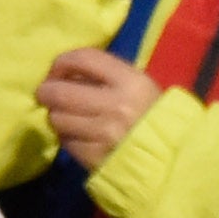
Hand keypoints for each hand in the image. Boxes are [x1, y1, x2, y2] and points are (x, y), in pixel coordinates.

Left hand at [36, 45, 154, 168]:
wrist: (172, 158)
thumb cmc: (153, 116)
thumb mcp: (138, 87)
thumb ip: (105, 76)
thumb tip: (65, 74)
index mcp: (130, 82)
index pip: (83, 59)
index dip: (61, 62)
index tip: (57, 71)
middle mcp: (116, 106)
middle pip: (60, 93)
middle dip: (46, 92)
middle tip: (47, 95)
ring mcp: (105, 135)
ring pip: (57, 119)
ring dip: (57, 117)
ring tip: (67, 118)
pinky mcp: (96, 158)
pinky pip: (66, 143)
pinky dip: (68, 138)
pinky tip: (79, 137)